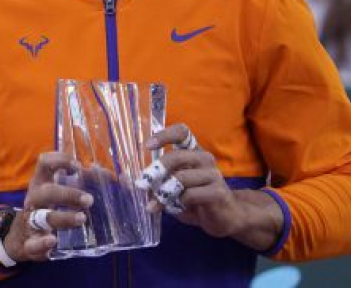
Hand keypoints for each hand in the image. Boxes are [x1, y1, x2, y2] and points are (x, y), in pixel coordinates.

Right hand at [3, 152, 93, 262]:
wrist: (21, 238)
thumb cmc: (48, 208)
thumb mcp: (59, 192)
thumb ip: (82, 182)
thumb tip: (106, 173)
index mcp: (40, 183)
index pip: (44, 163)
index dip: (59, 160)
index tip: (78, 166)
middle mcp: (33, 199)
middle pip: (46, 192)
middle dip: (68, 194)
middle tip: (89, 200)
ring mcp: (29, 220)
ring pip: (41, 217)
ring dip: (62, 217)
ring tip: (81, 219)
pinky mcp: (29, 243)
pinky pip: (32, 243)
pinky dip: (41, 243)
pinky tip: (52, 241)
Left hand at [142, 124, 243, 238]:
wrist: (225, 218)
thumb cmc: (195, 199)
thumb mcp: (170, 188)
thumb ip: (153, 181)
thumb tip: (125, 179)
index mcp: (193, 152)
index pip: (182, 131)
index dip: (164, 135)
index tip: (147, 146)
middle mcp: (205, 158)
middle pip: (176, 156)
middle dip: (155, 171)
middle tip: (141, 185)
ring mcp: (214, 174)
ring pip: (181, 178)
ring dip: (163, 193)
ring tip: (154, 206)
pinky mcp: (218, 192)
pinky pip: (190, 195)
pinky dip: (178, 203)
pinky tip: (178, 209)